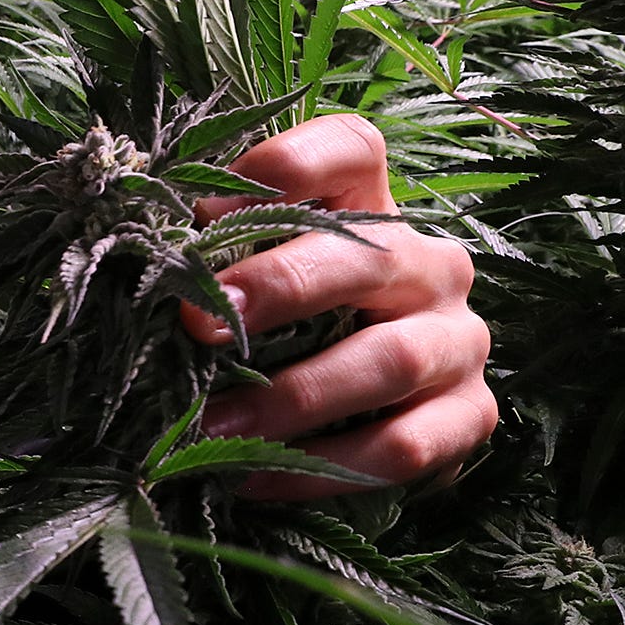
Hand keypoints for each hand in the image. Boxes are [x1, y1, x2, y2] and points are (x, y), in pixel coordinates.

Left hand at [177, 113, 494, 500]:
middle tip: (198, 325)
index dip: (285, 166)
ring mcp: (458, 340)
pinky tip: (254, 475)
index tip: (202, 209)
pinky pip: (403, 446)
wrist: (385, 415)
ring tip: (215, 423)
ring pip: (389, 360)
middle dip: (277, 288)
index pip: (352, 149)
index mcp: (375, 209)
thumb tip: (154, 256)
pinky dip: (322, 466)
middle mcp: (430, 265)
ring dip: (292, 397)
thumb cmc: (297, 330)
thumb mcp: (259, 281)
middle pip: (365, 256)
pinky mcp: (471, 415)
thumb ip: (220, 257)